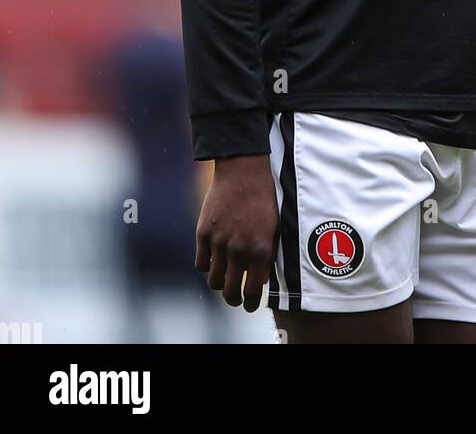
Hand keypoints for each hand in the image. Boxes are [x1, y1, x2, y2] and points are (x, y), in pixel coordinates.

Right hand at [195, 153, 279, 310]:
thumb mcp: (274, 226)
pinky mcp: (203, 233)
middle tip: (236, 297)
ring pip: (214, 280)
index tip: (250, 305)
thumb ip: (268, 255)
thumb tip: (262, 279)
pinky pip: (201, 263)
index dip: (251, 303)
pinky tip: (214, 259)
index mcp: (260, 250)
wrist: (243, 170)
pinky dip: (207, 264)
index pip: (254, 292)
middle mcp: (239, 249)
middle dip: (234, 299)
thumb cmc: (264, 198)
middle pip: (230, 292)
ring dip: (220, 283)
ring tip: (225, 279)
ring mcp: (219, 242)